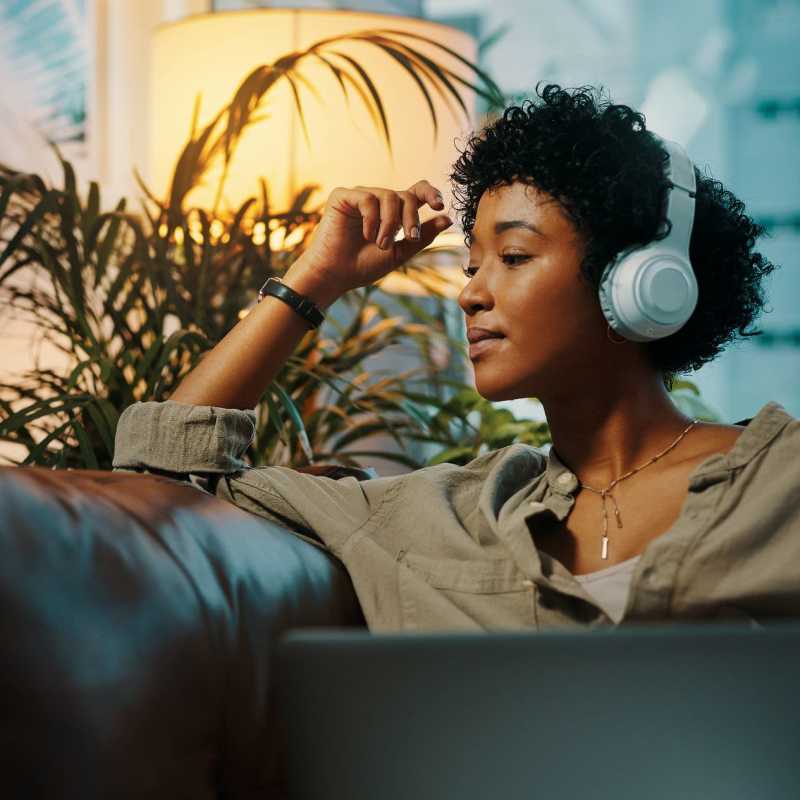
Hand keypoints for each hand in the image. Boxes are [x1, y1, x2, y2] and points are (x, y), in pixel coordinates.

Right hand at [293, 180, 452, 294]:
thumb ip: (421, 236)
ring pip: (388, 196)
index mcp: (392, 213)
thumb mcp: (400, 253)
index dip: (431, 193)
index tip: (440, 206)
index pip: (417, 192)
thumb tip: (447, 218)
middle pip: (406, 195)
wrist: (335, 275)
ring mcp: (360, 197)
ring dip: (390, 223)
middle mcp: (378, 201)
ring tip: (381, 244)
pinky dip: (371, 219)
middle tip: (408, 238)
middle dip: (411, 217)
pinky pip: (367, 199)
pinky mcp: (342, 196)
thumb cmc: (363, 266)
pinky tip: (366, 235)